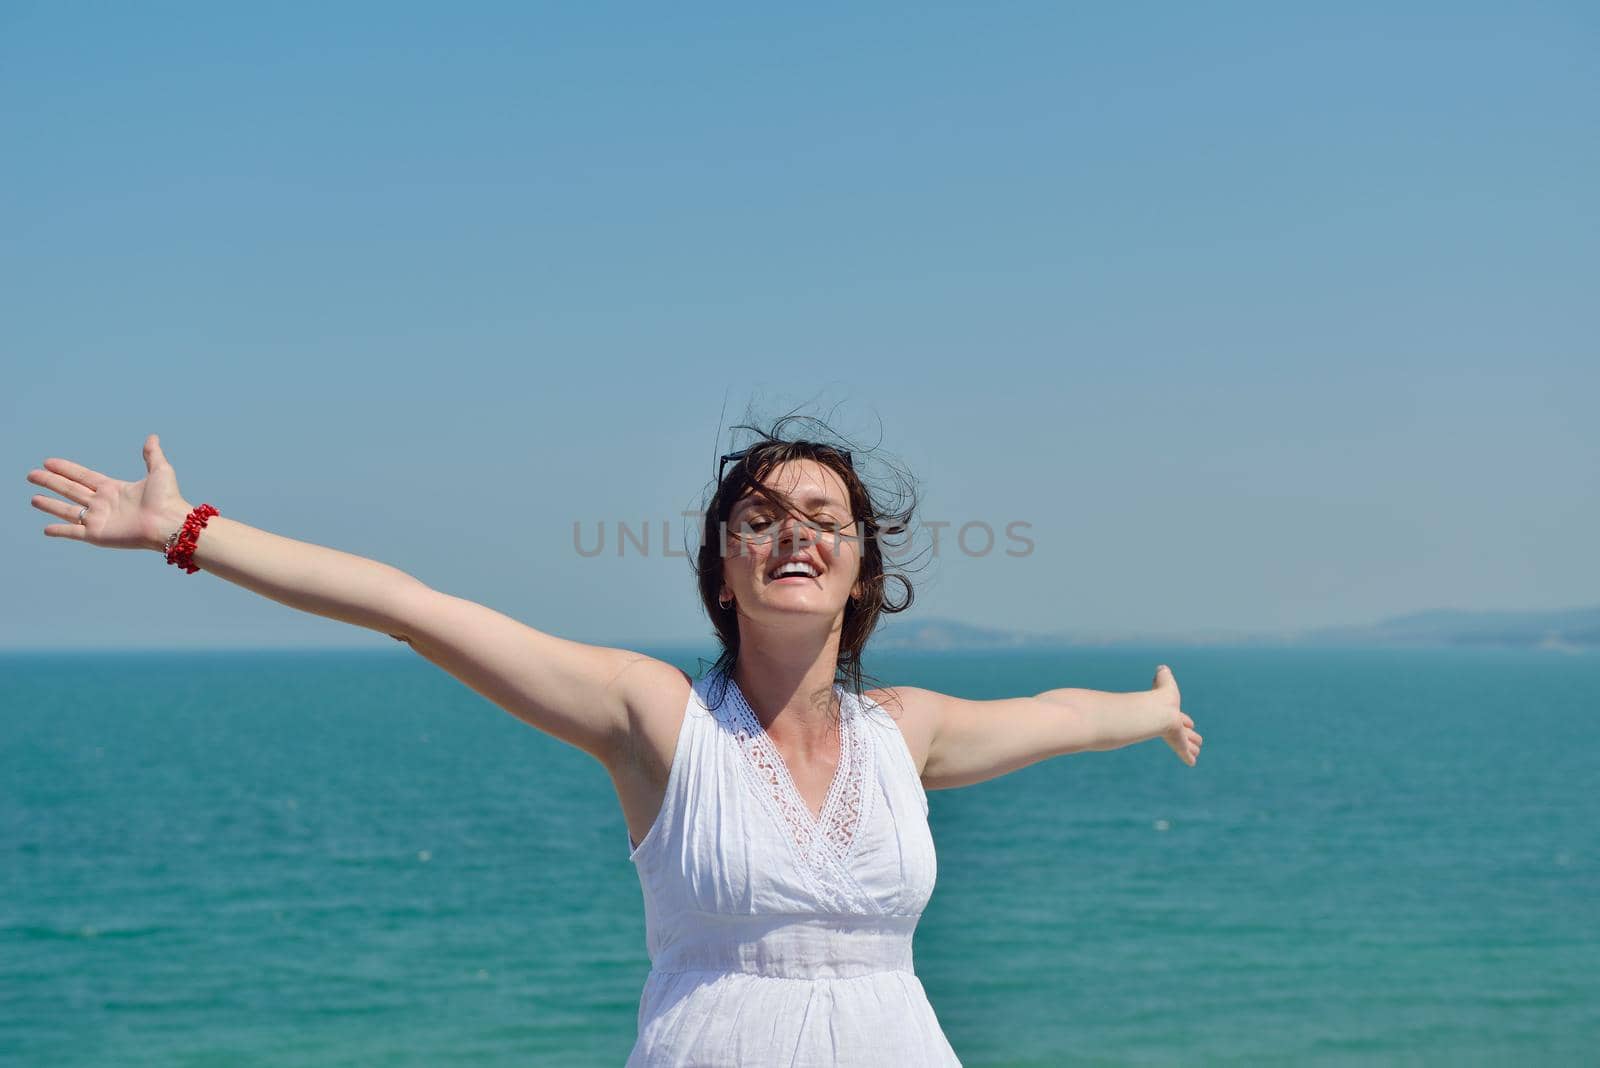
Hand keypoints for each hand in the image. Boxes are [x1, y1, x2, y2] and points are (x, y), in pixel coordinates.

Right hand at [28, 434, 191, 551]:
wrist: (170, 523)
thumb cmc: (167, 499)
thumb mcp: (160, 471)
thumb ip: (152, 455)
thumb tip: (152, 437)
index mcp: (113, 489)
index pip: (83, 476)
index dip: (66, 469)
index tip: (48, 462)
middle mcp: (103, 504)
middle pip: (70, 490)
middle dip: (51, 482)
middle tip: (31, 474)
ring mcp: (99, 520)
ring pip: (68, 510)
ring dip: (50, 505)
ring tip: (33, 499)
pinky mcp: (98, 535)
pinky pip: (74, 532)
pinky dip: (60, 531)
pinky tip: (46, 529)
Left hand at [1153, 664, 1202, 766]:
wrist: (1159, 712)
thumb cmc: (1161, 696)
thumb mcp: (1164, 681)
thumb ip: (1163, 675)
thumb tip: (1161, 668)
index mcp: (1169, 712)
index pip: (1178, 717)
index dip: (1184, 719)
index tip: (1189, 723)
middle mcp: (1172, 725)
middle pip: (1183, 732)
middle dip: (1189, 734)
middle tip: (1197, 740)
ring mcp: (1176, 736)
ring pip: (1185, 743)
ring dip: (1191, 747)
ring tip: (1196, 751)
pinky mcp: (1179, 745)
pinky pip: (1185, 753)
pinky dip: (1188, 757)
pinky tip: (1192, 762)